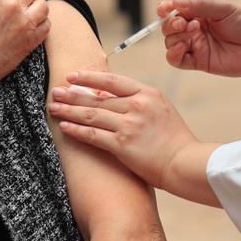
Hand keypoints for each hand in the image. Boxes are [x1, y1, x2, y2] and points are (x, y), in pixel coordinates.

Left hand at [48, 71, 200, 191]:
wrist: (186, 163)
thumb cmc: (175, 141)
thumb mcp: (161, 111)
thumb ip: (137, 101)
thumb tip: (108, 94)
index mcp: (148, 93)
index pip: (112, 80)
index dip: (90, 77)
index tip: (73, 76)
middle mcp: (137, 105)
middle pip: (97, 97)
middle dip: (73, 94)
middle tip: (55, 91)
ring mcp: (130, 124)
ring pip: (91, 114)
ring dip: (69, 110)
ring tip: (53, 107)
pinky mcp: (123, 144)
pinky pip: (93, 134)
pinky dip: (76, 130)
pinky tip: (64, 126)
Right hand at [157, 0, 240, 78]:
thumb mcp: (224, 9)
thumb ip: (199, 5)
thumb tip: (175, 2)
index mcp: (200, 14)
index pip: (175, 11)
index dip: (166, 9)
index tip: (164, 9)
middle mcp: (195, 30)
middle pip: (169, 27)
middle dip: (171, 24)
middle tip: (184, 23)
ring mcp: (196, 46)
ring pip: (170, 42)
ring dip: (175, 37)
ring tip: (193, 32)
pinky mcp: (198, 62)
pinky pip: (177, 60)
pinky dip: (173, 54)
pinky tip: (183, 47)